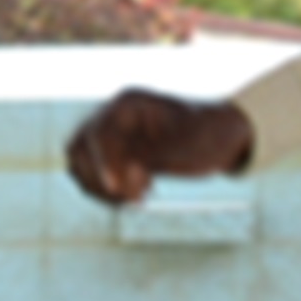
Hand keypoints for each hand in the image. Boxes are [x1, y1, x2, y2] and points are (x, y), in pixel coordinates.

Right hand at [64, 87, 257, 207]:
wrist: (221, 139)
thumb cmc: (209, 136)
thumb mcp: (183, 147)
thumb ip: (146, 159)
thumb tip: (114, 177)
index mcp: (128, 104)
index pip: (98, 134)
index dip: (105, 163)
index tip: (119, 190)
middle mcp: (112, 117)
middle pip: (79, 149)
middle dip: (101, 178)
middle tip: (136, 195)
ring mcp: (109, 137)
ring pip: (80, 166)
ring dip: (101, 188)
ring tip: (138, 196)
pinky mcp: (112, 156)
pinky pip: (91, 178)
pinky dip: (107, 193)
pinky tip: (137, 195)